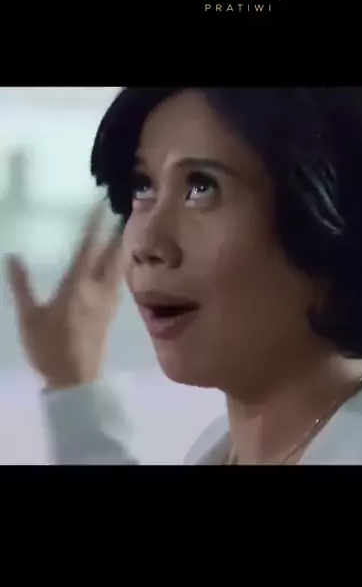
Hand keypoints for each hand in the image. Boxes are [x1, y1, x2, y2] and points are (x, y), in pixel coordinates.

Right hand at [6, 202, 123, 390]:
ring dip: (121, 248)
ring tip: (122, 232)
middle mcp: (98, 289)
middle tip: (122, 211)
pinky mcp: (111, 314)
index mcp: (77, 286)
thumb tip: (13, 256)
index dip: (95, 225)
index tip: (101, 205)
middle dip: (118, 232)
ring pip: (119, 268)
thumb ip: (22, 286)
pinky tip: (118, 267)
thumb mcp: (29, 317)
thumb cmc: (49, 348)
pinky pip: (119, 283)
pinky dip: (120, 267)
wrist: (76, 380)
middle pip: (114, 255)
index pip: (88, 248)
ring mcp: (108, 302)